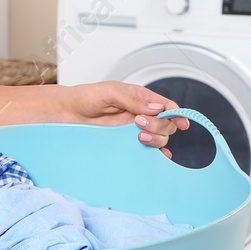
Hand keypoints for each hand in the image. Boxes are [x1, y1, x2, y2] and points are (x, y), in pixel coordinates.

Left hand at [62, 81, 187, 158]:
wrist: (69, 113)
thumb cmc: (88, 97)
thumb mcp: (111, 93)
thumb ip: (134, 101)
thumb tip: (156, 108)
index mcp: (141, 98)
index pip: (166, 105)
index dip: (177, 114)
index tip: (181, 122)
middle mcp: (142, 113)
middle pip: (166, 123)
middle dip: (159, 126)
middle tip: (140, 124)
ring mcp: (135, 129)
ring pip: (159, 137)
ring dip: (155, 139)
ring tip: (138, 137)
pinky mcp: (127, 141)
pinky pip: (148, 149)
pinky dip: (156, 153)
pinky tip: (159, 156)